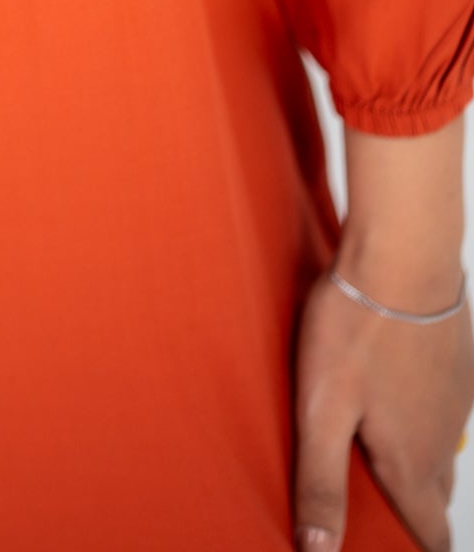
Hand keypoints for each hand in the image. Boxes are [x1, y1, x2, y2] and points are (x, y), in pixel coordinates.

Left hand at [293, 263, 473, 551]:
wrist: (404, 254)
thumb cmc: (357, 326)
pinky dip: (423, 413)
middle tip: (382, 507)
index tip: (402, 551)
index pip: (431, 532)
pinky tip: (394, 391)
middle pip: (434, 494)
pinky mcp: (456, 362)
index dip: (418, 550)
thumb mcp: (323, 409)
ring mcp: (455, 399)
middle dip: (415, 509)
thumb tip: (319, 551)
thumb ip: (321, 481)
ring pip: (439, 447)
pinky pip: (442, 404)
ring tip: (380, 453)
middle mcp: (442, 438)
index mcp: (411, 461)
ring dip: (417, 459)